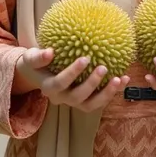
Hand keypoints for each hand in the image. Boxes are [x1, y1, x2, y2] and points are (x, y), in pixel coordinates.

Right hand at [14, 47, 129, 113]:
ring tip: (119, 79)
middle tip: (103, 68)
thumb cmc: (35, 63)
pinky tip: (125, 78)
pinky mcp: (84, 101)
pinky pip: (99, 100)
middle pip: (78, 97)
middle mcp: (61, 98)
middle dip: (92, 84)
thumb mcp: (30, 58)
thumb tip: (49, 52)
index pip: (61, 83)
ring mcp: (73, 102)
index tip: (85, 58)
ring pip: (91, 105)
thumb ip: (38, 57)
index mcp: (49, 88)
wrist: (38, 75)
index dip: (73, 73)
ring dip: (106, 94)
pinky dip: (112, 92)